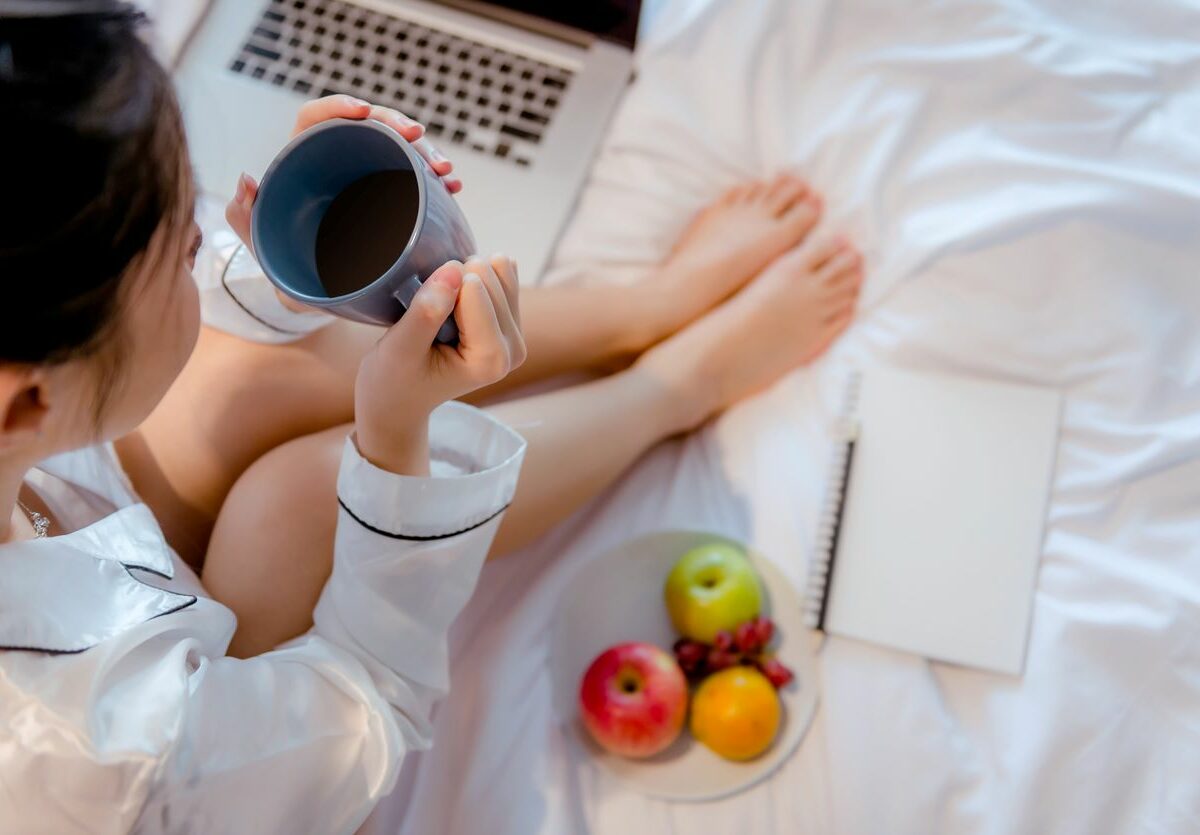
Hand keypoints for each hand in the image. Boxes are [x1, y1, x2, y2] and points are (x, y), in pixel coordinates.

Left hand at [223, 95, 463, 311]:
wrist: (313, 288)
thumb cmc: (283, 265)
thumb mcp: (262, 247)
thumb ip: (244, 219)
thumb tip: (246, 181)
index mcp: (300, 158)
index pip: (316, 117)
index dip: (339, 106)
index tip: (363, 112)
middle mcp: (334, 158)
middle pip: (366, 125)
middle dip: (397, 125)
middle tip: (419, 138)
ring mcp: (365, 173)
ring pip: (397, 148)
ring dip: (425, 153)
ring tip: (447, 173)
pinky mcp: (389, 192)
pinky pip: (414, 176)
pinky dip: (434, 179)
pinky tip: (453, 187)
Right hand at [354, 255, 525, 474]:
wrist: (398, 399)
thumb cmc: (393, 379)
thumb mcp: (399, 348)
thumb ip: (426, 313)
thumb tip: (453, 270)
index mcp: (490, 360)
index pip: (474, 290)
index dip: (439, 288)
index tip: (421, 316)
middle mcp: (513, 349)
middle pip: (489, 277)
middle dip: (454, 283)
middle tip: (430, 318)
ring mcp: (515, 335)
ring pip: (498, 269)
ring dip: (463, 278)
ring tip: (441, 313)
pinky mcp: (511, 322)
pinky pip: (502, 273)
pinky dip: (473, 274)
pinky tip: (456, 299)